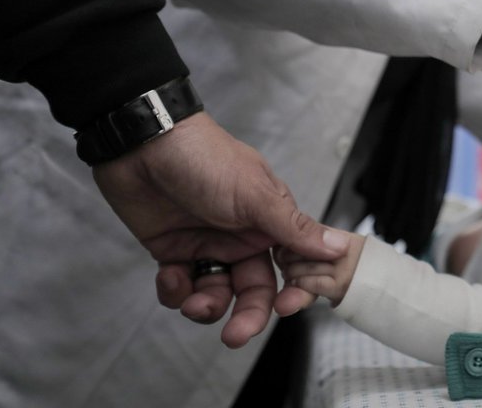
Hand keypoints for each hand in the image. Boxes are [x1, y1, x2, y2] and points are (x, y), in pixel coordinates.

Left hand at [91, 111, 350, 347]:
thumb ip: (293, 228)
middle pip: (253, 290)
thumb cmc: (206, 160)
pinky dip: (175, 292)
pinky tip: (169, 276)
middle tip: (234, 336)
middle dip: (246, 315)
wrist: (142, 145)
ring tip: (192, 299)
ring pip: (216, 294)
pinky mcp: (173, 252)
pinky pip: (180, 288)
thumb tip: (339, 247)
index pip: (291, 266)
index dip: (292, 291)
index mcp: (269, 222)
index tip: (286, 309)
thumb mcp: (254, 195)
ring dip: (205, 306)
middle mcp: (241, 237)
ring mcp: (207, 245)